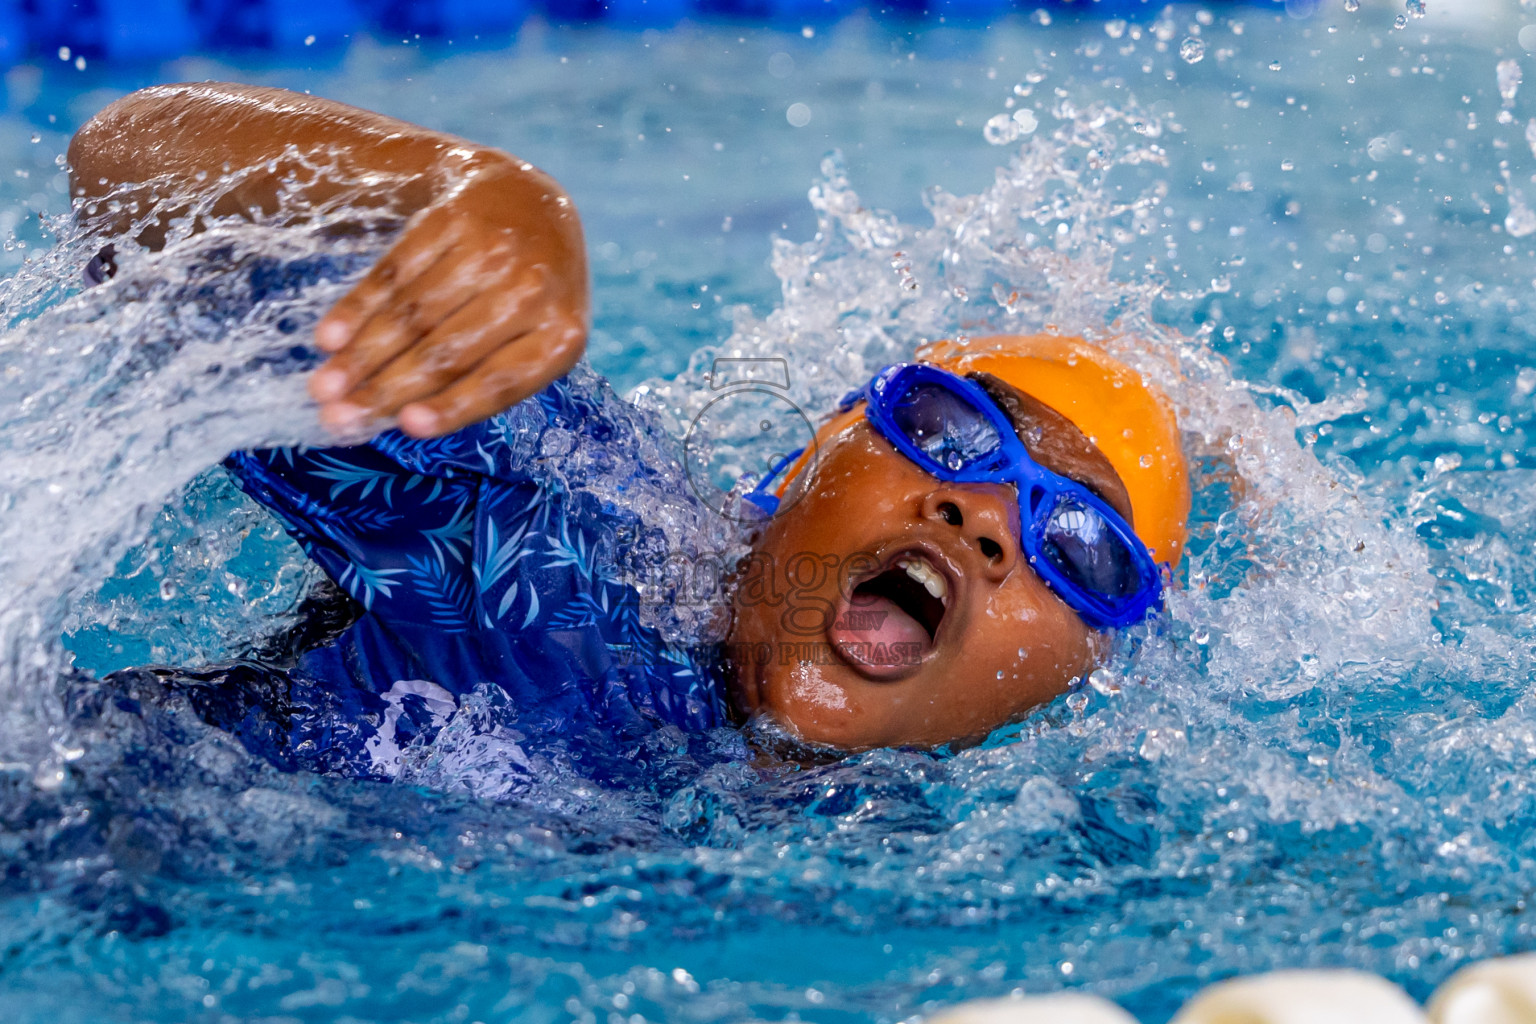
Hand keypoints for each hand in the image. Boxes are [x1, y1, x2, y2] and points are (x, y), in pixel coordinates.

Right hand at [306, 158, 588, 438]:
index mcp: (562, 333)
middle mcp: (532, 289)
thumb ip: (486, 379)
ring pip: (413, 313)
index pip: (502, 380)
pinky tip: (330, 338)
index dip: (452, 406)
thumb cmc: (528, 296)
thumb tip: (406, 421)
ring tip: (321, 389)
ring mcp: (492, 250)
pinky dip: (358, 307)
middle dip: (386, 389)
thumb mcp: (535, 339)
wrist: (529, 199)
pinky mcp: (452, 218)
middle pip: (447, 350)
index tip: (407, 427)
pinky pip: (395, 271)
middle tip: (338, 419)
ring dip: (361, 355)